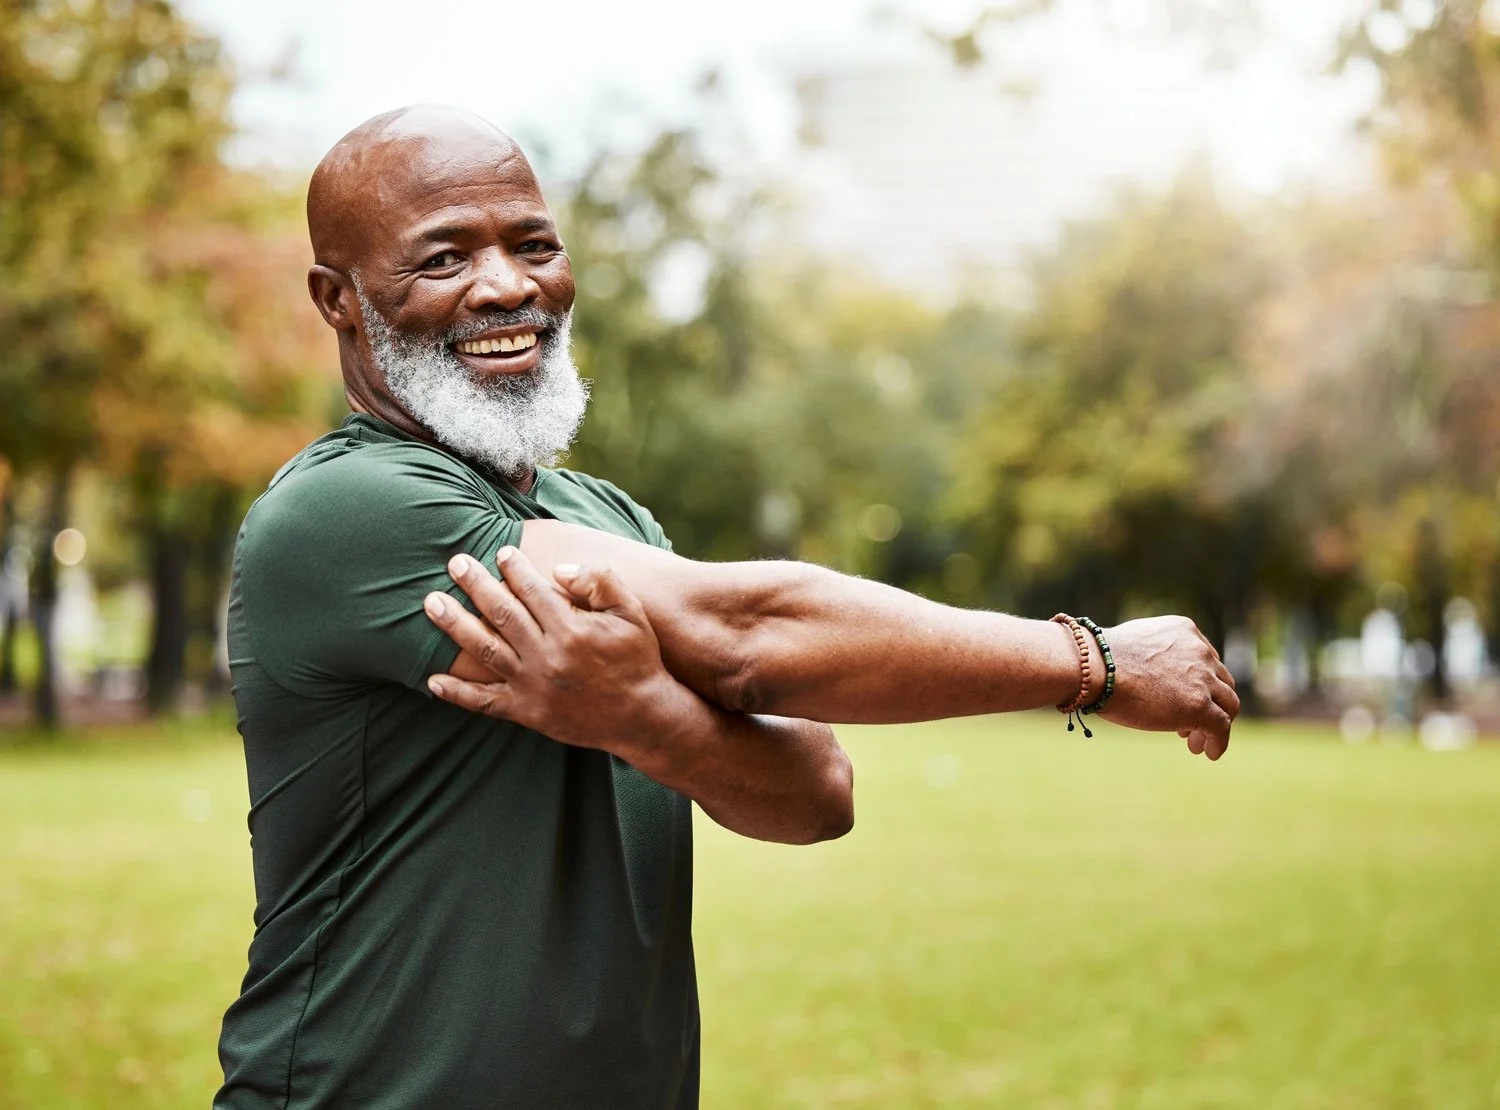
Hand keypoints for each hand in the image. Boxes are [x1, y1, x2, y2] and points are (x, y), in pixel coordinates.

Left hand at [422, 547, 690, 756]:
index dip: (514, 568)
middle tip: (455, 563)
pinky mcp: (527, 712)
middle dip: (475, 584)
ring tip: (432, 603)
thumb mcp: (631, 613)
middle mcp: (546, 656)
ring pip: (484, 649)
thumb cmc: (637, 659)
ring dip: (454, 624)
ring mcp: (532, 686)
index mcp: (571, 629)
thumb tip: (558, 569)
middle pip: (501, 613)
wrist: (642, 716)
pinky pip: (484, 702)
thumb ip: (599, 582)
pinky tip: (433, 680)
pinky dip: (457, 693)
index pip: (532, 590)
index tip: (501, 552)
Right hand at [1096, 616, 1239, 759]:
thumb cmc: (1099, 660)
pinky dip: (1218, 742)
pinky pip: (1221, 727)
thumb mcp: (1134, 646)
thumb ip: (1151, 657)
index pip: (1206, 660)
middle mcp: (1200, 652)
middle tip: (1191, 724)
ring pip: (1227, 705)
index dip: (1200, 683)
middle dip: (1210, 703)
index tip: (1185, 699)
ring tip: (1196, 743)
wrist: (1095, 668)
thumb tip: (1145, 677)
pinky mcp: (1200, 706)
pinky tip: (1209, 753)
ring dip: (1215, 725)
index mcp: (1184, 631)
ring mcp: (1203, 679)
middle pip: (1221, 683)